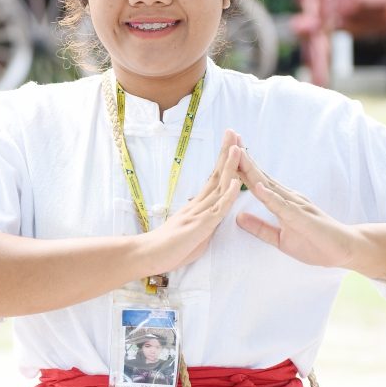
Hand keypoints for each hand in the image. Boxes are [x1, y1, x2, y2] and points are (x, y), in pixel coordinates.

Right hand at [144, 129, 241, 272]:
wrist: (147, 255)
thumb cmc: (169, 248)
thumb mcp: (194, 234)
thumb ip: (206, 224)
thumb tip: (215, 218)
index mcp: (198, 205)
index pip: (214, 179)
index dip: (225, 162)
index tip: (232, 144)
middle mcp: (199, 204)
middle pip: (217, 174)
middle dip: (227, 153)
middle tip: (233, 131)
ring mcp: (199, 213)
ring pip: (219, 187)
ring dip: (230, 166)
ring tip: (238, 147)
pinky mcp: (200, 225)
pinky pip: (217, 209)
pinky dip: (228, 195)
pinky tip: (236, 181)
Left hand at [236, 148, 355, 267]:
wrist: (344, 251)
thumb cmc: (315, 244)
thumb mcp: (280, 239)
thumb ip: (260, 228)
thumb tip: (238, 217)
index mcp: (281, 202)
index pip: (257, 181)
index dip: (241, 166)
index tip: (227, 151)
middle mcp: (288, 198)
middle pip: (260, 176)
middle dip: (244, 158)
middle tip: (230, 137)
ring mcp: (295, 206)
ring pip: (269, 186)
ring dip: (252, 170)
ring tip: (237, 154)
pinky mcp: (301, 217)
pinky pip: (283, 206)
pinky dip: (269, 196)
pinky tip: (257, 187)